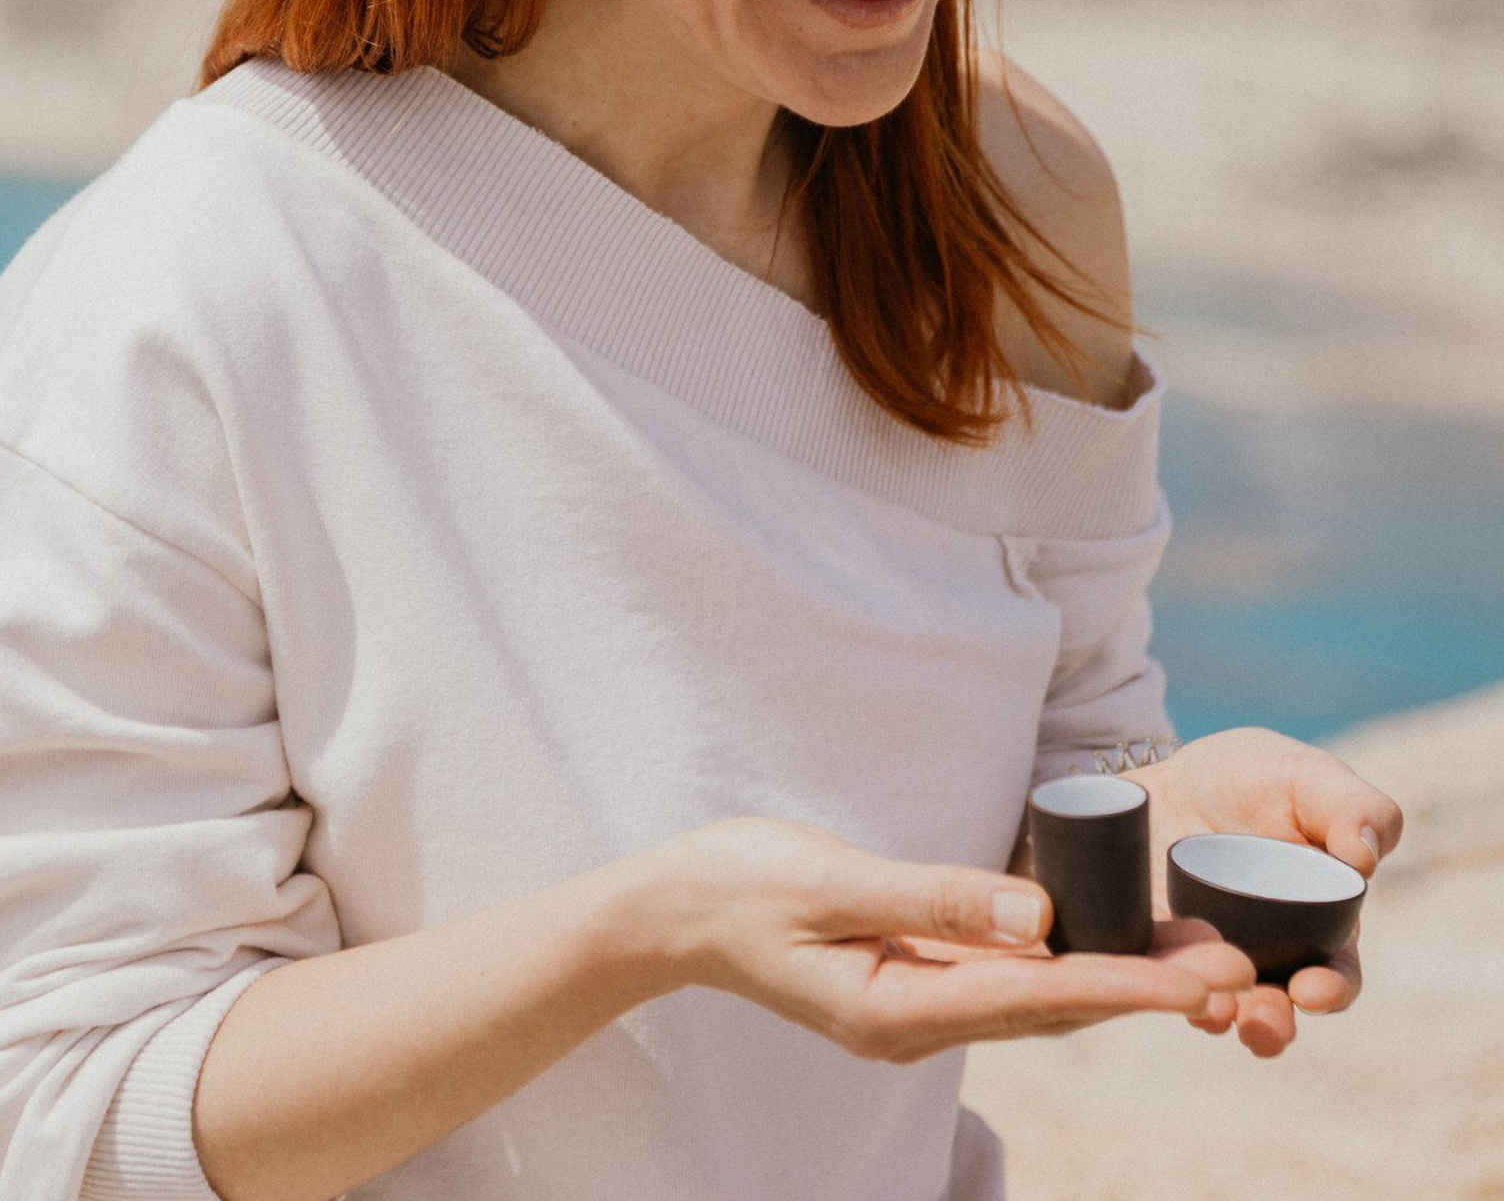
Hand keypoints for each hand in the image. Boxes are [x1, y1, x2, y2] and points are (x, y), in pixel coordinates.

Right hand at [632, 817, 1253, 1064]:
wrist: (672, 912)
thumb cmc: (740, 885)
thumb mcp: (831, 881)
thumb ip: (932, 897)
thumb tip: (1038, 915)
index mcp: (897, 1009)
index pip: (1036, 999)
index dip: (1124, 985)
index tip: (1200, 979)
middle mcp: (915, 1023)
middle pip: (1050, 1010)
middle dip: (1141, 989)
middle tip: (1233, 969)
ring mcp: (910, 1008)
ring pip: (1033, 1000)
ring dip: (1111, 980)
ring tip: (1194, 960)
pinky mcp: (906, 983)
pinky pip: (999, 981)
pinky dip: (1059, 965)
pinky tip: (1098, 943)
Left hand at [1130, 729, 1403, 1057]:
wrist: (1173, 770)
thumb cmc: (1257, 776)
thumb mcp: (1305, 775)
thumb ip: (1351, 806)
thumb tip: (1365, 854)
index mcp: (1317, 922)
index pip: (1334, 971)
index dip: (1331, 989)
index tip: (1313, 991)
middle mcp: (1264, 951)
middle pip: (1275, 1002)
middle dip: (1271, 1021)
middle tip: (1262, 1024)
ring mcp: (1206, 949)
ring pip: (1217, 998)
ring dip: (1219, 1013)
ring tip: (1214, 1016)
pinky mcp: (1155, 941)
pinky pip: (1157, 970)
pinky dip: (1160, 980)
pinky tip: (1156, 981)